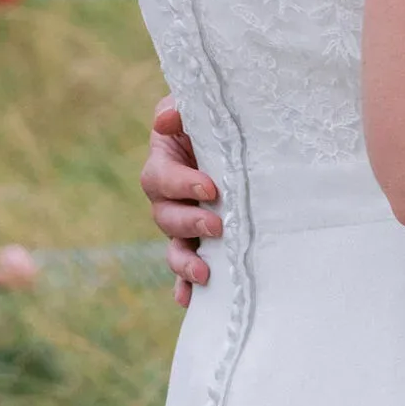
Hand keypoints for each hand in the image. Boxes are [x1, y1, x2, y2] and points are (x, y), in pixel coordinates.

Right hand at [140, 96, 221, 307]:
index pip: (161, 178)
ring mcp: (183, 222)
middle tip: (217, 226)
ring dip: (185, 262)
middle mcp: (169, 197)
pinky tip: (190, 300)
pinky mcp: (199, 240)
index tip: (211, 188)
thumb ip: (181, 108)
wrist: (242, 135)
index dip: (181, 185)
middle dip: (189, 224)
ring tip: (204, 272)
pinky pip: (187, 266)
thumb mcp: (198, 105)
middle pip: (164, 217)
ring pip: (174, 246)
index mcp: (164, 163)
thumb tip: (164, 119)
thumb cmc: (218, 116)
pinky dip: (185, 284)